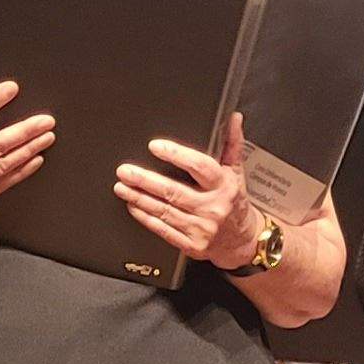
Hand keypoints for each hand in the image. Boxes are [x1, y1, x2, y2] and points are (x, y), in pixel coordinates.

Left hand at [118, 113, 263, 268]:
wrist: (241, 241)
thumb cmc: (235, 202)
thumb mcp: (237, 172)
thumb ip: (232, 143)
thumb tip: (232, 118)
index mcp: (224, 185)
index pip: (200, 166)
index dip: (177, 155)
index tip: (156, 146)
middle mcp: (212, 207)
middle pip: (174, 191)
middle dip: (146, 180)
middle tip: (125, 171)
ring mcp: (201, 228)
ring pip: (164, 211)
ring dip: (140, 198)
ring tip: (122, 187)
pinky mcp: (191, 245)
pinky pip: (164, 230)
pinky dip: (146, 218)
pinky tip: (133, 206)